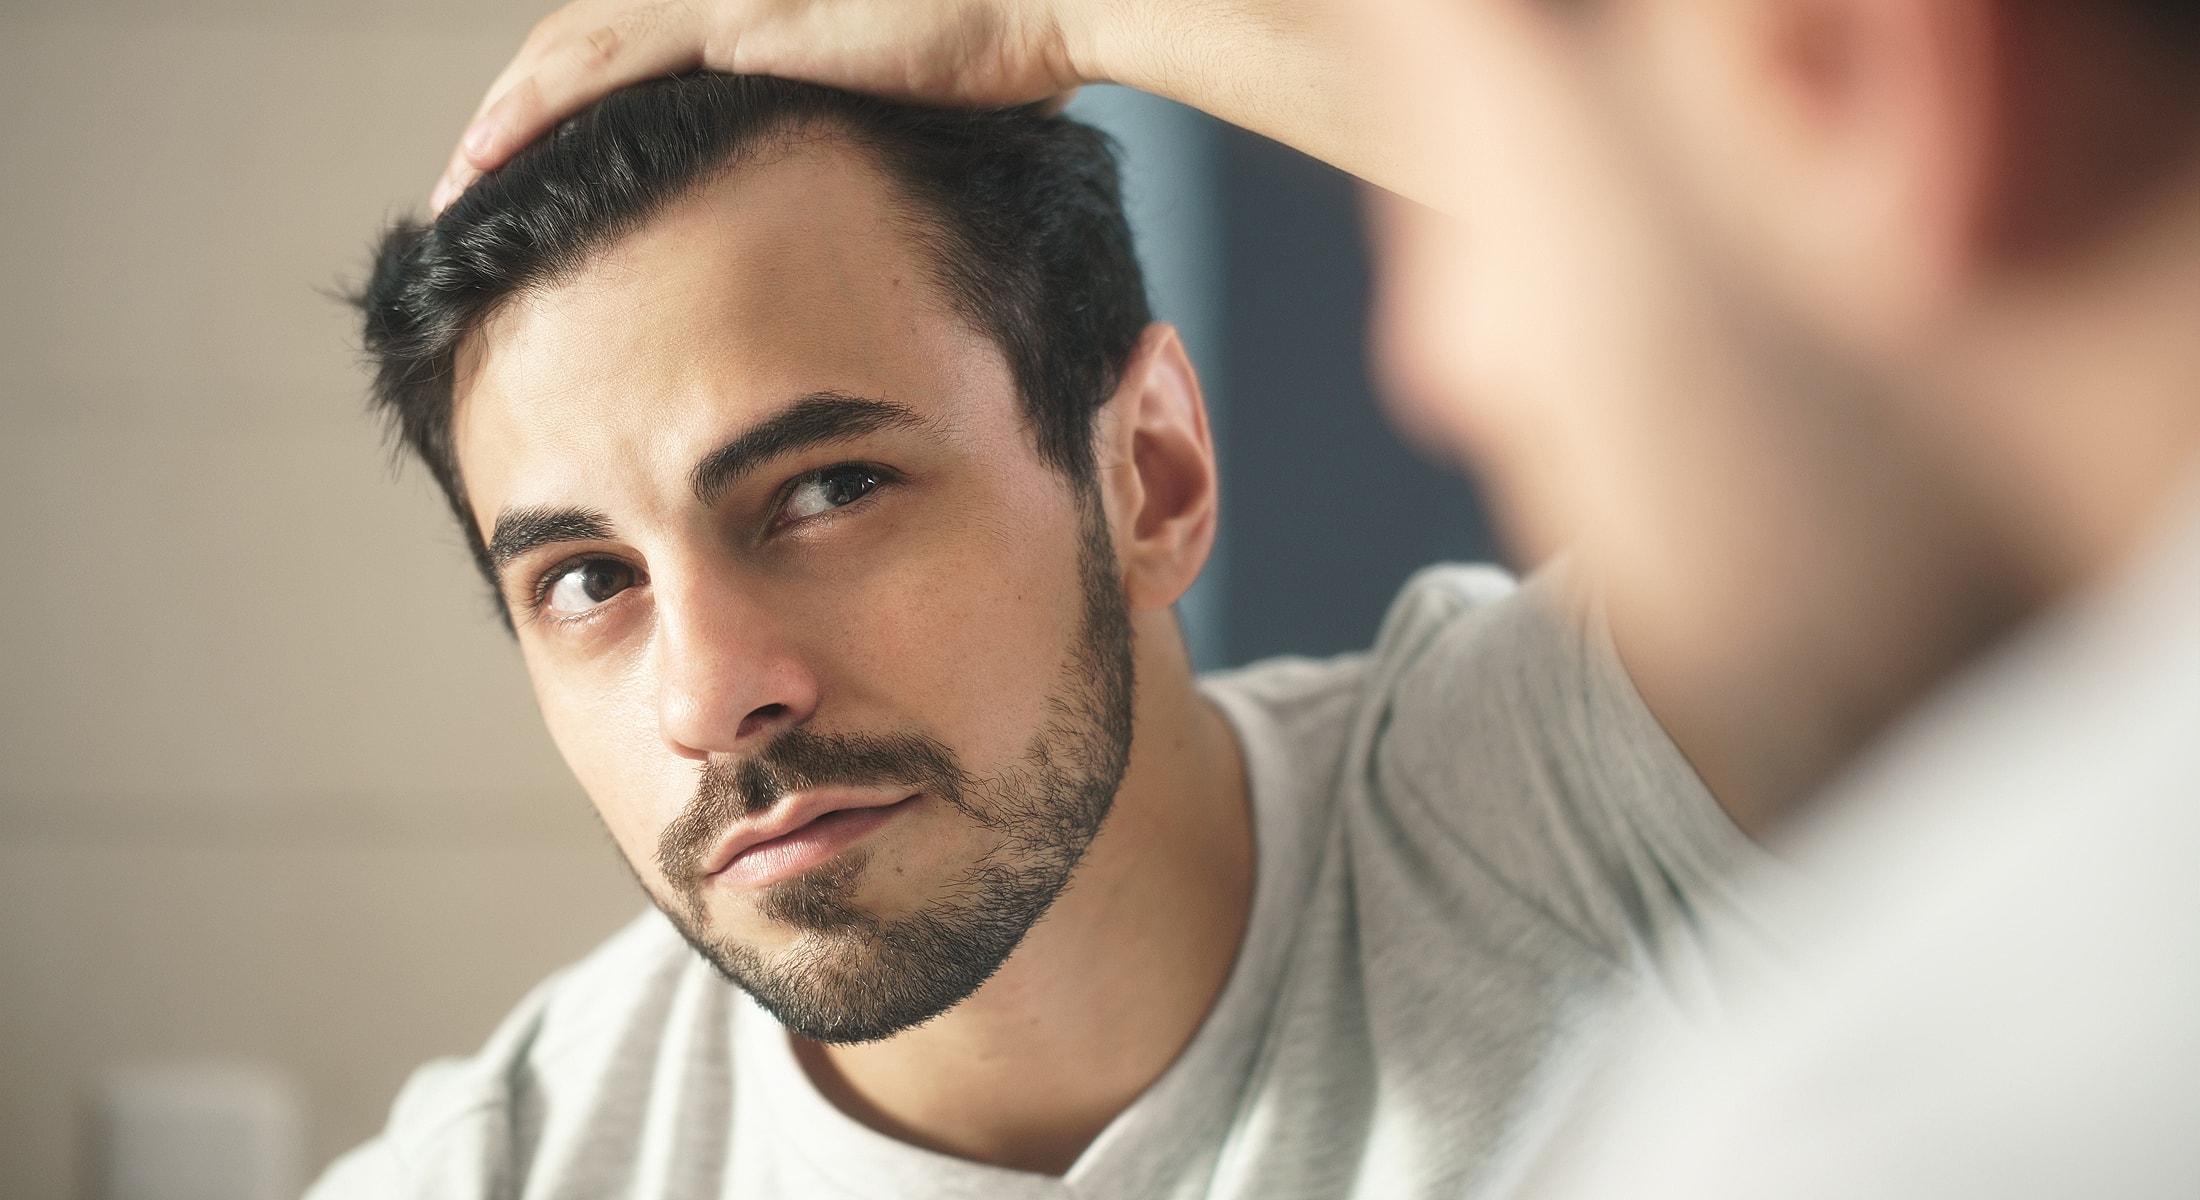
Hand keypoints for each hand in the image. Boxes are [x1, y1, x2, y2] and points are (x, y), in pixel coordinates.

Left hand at [432, 0, 1095, 210]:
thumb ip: (857, 128)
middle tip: (465, 182)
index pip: (630, 47)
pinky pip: (605, 69)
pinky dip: (536, 113)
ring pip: (572, 51)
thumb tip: (857, 191)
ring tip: (456, 184)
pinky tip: (491, 155)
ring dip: (502, 118)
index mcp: (757, 10)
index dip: (568, 104)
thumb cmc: (1012, 47)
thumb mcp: (913, 99)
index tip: (532, 170)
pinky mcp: (738, 24)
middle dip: (513, 115)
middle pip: (582, 44)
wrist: (1050, 2)